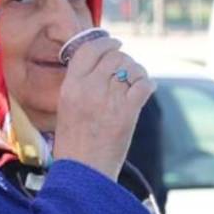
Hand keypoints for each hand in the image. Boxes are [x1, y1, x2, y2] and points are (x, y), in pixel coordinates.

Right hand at [52, 37, 155, 180]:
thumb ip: (80, 85)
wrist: (84, 172)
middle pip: (113, 57)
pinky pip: (143, 85)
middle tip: (127, 66)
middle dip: (123, 58)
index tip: (114, 42)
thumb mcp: (66, 108)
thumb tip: (102, 64)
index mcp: (70, 86)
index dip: (105, 41)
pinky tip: (146, 89)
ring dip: (137, 71)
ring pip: (130, 68)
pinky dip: (147, 84)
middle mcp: (89, 89)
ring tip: (136, 79)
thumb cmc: (74, 143)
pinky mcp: (127, 113)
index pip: (89, 49)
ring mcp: (109, 100)